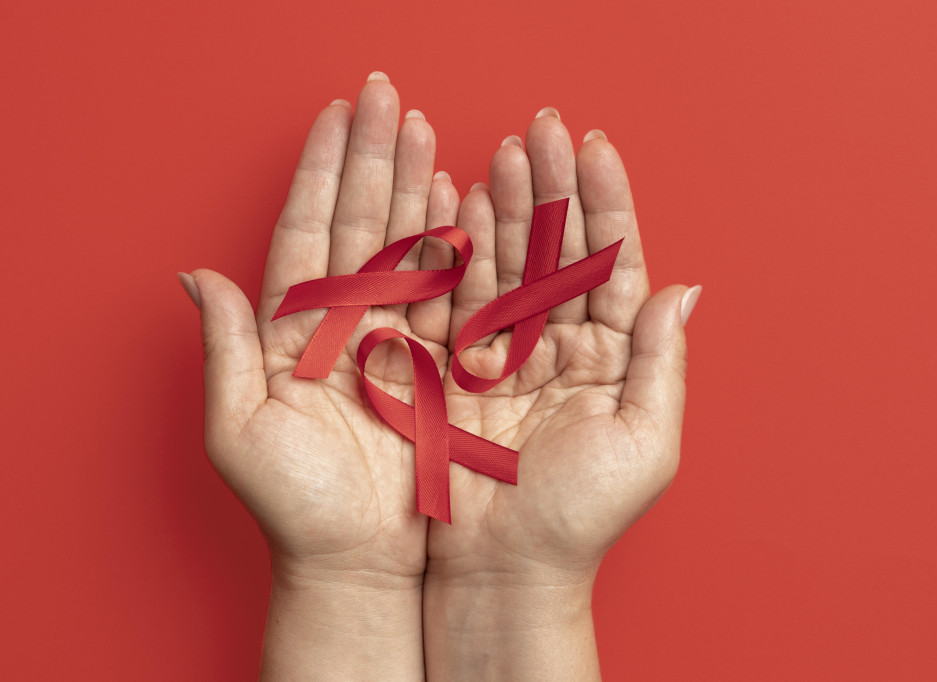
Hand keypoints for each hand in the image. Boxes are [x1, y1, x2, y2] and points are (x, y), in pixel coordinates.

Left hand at [184, 72, 456, 678]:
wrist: (360, 559)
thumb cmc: (296, 507)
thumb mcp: (241, 432)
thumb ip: (225, 350)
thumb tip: (194, 277)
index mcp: (292, 330)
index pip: (307, 231)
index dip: (322, 171)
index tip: (339, 116)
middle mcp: (341, 324)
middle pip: (358, 223)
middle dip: (373, 158)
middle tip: (388, 99)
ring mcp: (391, 338)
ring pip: (404, 246)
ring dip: (413, 186)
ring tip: (426, 131)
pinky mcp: (435, 362)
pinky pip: (446, 293)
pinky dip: (452, 243)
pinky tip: (457, 199)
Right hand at [424, 110, 697, 678]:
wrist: (505, 568)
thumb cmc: (580, 516)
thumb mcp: (646, 441)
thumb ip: (661, 362)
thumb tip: (684, 290)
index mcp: (614, 357)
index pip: (614, 261)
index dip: (607, 202)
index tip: (596, 146)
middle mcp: (563, 345)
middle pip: (560, 249)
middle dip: (554, 188)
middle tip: (543, 129)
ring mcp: (509, 352)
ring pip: (511, 262)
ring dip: (507, 206)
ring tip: (503, 153)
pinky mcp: (458, 367)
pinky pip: (461, 297)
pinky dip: (460, 251)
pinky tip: (460, 205)